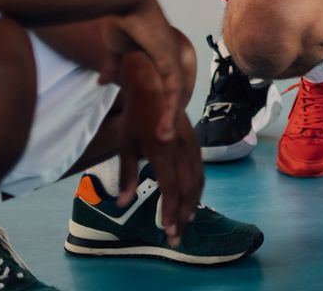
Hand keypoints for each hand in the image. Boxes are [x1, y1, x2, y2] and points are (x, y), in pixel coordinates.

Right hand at [101, 0, 193, 132]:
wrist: (122, 1)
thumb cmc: (119, 20)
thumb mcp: (115, 50)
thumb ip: (114, 66)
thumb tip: (104, 81)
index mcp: (159, 55)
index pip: (167, 85)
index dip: (163, 105)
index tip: (156, 124)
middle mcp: (171, 57)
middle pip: (177, 92)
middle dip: (170, 115)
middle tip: (163, 136)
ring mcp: (173, 57)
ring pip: (177, 94)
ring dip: (170, 118)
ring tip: (163, 139)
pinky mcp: (170, 59)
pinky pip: (173, 90)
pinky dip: (169, 110)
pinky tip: (164, 127)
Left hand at [115, 51, 203, 244]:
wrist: (155, 84)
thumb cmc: (135, 117)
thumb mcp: (125, 146)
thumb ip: (125, 176)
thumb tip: (122, 204)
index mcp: (163, 151)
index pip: (170, 189)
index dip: (170, 212)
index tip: (168, 232)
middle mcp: (181, 149)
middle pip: (188, 189)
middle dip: (183, 215)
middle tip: (177, 237)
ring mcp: (192, 144)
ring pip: (198, 180)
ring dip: (193, 203)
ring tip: (186, 221)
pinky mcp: (195, 142)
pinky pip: (200, 169)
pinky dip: (196, 188)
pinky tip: (191, 198)